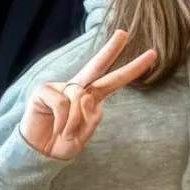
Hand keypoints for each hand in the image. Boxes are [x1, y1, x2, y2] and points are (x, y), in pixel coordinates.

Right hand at [20, 27, 157, 159]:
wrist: (36, 157)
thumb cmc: (61, 144)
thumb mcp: (83, 136)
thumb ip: (91, 118)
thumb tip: (87, 96)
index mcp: (91, 98)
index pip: (114, 80)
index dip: (132, 69)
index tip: (153, 55)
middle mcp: (77, 88)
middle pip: (97, 66)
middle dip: (111, 49)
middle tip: (124, 33)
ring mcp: (60, 87)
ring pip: (80, 97)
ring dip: (75, 121)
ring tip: (66, 135)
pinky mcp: (43, 90)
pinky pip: (63, 102)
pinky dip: (63, 121)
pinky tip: (57, 130)